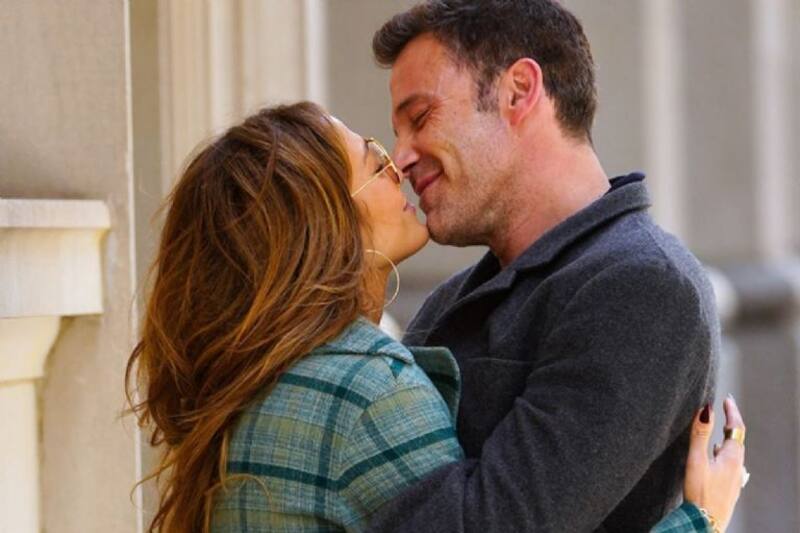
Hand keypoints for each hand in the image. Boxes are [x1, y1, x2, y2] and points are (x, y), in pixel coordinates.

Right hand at [684, 396, 745, 531]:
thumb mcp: (696, 460)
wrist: (704, 523)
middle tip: (724, 409)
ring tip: (719, 429)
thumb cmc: (699, 493)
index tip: (727, 399)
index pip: (736, 428)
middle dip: (731, 423)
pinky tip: (714, 458)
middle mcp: (737, 467)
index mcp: (731, 458)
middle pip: (737, 440)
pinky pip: (730, 464)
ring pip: (733, 453)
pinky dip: (723, 453)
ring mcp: (734, 479)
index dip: (732, 411)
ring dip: (727, 438)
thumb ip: (699, 434)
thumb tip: (705, 409)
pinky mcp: (729, 488)